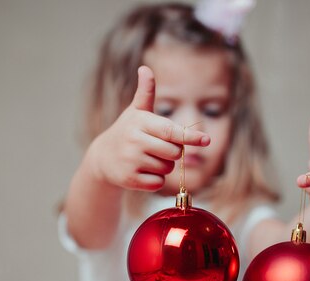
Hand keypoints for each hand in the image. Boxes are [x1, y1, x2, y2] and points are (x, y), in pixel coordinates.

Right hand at [86, 66, 209, 190]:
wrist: (102, 157)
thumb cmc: (126, 131)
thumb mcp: (136, 112)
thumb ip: (146, 92)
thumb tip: (145, 68)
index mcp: (141, 122)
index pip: (171, 131)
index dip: (190, 136)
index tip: (206, 139)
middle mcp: (134, 141)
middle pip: (174, 153)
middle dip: (172, 152)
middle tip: (157, 147)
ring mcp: (131, 161)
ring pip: (167, 169)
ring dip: (163, 166)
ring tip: (146, 158)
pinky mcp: (129, 180)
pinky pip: (158, 183)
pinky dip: (155, 180)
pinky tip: (141, 172)